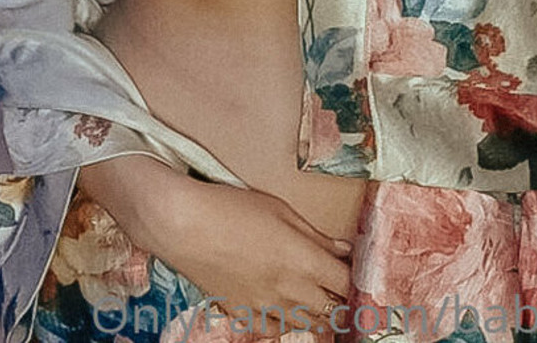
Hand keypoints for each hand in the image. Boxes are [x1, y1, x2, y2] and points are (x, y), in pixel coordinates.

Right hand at [82, 157, 351, 335]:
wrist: (183, 225)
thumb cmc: (231, 207)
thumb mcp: (279, 209)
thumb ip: (315, 234)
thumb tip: (343, 248)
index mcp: (302, 259)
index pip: (344, 282)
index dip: (353, 278)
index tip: (353, 271)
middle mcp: (289, 289)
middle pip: (330, 311)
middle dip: (339, 302)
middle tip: (339, 290)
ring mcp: (264, 306)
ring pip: (303, 325)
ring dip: (315, 316)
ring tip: (318, 304)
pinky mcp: (241, 313)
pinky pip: (272, 329)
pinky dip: (283, 323)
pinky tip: (283, 310)